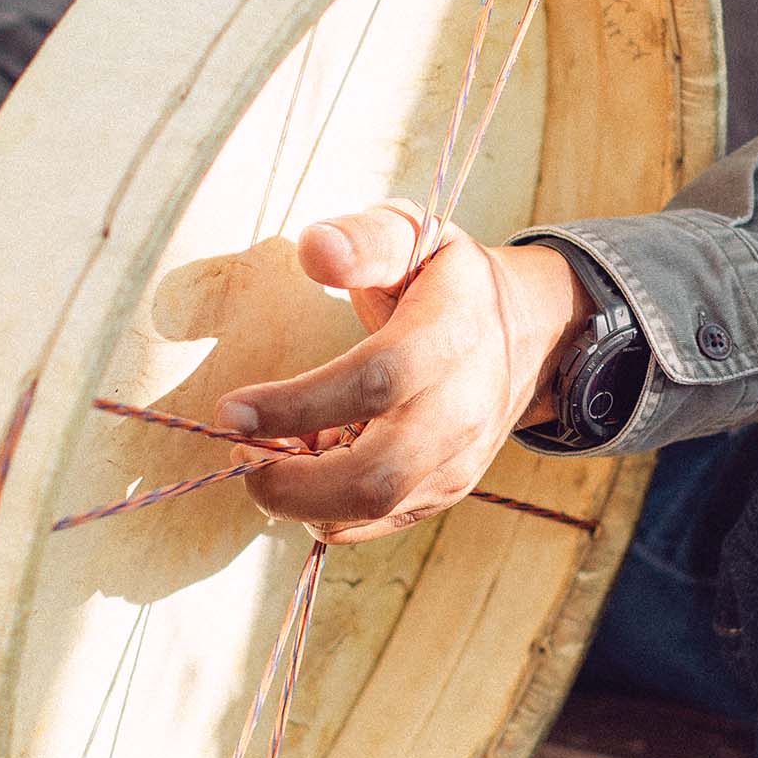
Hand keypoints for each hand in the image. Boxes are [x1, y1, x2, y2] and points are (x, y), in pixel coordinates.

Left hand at [214, 201, 593, 544]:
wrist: (528, 334)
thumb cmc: (447, 281)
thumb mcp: (413, 236)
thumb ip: (363, 240)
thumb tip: (313, 248)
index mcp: (448, 340)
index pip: (371, 385)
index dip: (295, 406)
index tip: (229, 411)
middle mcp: (459, 413)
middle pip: (372, 479)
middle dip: (288, 482)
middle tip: (241, 449)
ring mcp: (456, 462)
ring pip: (370, 509)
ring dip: (301, 495)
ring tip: (275, 448)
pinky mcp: (444, 492)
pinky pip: (373, 521)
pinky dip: (324, 505)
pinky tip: (311, 461)